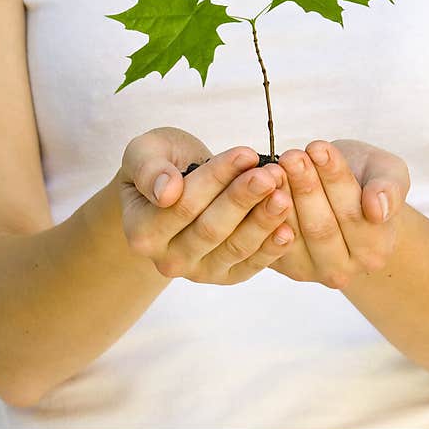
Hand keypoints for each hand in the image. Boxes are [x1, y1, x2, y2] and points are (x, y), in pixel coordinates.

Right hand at [117, 127, 296, 284]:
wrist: (175, 188)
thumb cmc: (162, 164)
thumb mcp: (145, 152)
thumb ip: (149, 169)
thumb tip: (166, 192)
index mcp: (141, 231)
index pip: (184, 204)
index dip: (217, 178)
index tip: (246, 153)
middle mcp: (167, 260)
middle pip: (211, 229)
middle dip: (244, 199)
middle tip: (272, 174)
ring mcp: (198, 272)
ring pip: (234, 248)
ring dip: (262, 221)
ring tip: (283, 194)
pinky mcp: (226, 276)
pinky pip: (250, 265)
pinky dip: (271, 249)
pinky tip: (288, 229)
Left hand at [269, 139, 410, 288]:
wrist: (344, 197)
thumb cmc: (367, 181)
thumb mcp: (389, 174)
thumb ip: (389, 190)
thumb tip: (378, 209)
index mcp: (375, 250)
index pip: (353, 212)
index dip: (334, 178)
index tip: (318, 147)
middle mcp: (342, 270)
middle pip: (321, 226)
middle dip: (305, 187)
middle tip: (291, 155)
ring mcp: (309, 271)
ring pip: (293, 232)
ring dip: (281, 196)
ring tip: (274, 166)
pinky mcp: (281, 265)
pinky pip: (268, 239)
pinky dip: (262, 211)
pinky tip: (259, 185)